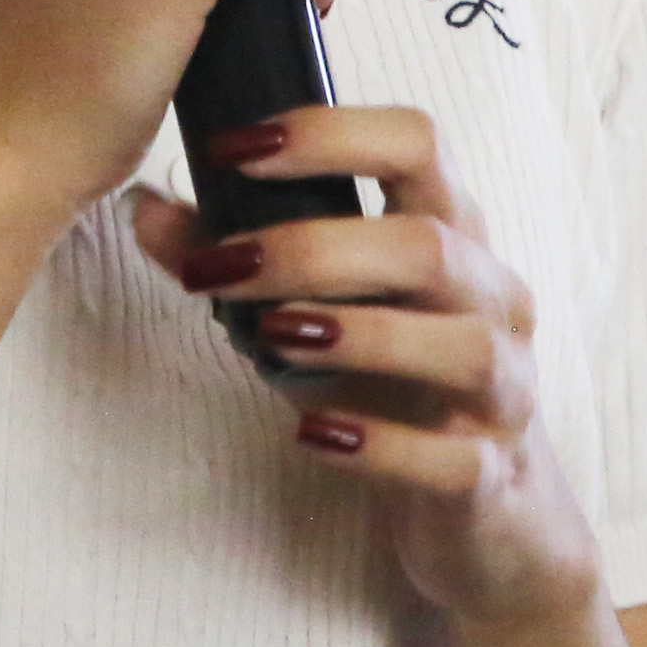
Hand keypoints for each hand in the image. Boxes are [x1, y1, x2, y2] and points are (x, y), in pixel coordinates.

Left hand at [135, 101, 597, 629]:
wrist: (486, 513)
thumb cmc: (393, 388)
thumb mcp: (314, 313)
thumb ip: (238, 259)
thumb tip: (143, 206)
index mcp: (451, 235)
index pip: (416, 143)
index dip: (327, 132)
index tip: (232, 148)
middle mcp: (492, 299)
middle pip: (430, 245)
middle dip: (316, 249)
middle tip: (221, 268)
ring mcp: (503, 390)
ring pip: (463, 346)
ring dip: (361, 335)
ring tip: (274, 336)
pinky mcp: (491, 476)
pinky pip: (452, 460)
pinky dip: (381, 447)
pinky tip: (312, 436)